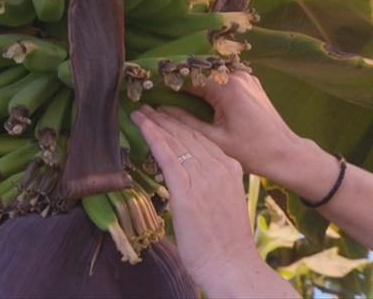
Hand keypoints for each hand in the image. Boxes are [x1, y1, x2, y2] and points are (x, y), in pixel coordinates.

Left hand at [131, 105, 294, 297]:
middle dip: (166, 118)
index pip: (202, 138)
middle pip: (188, 135)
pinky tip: (143, 126)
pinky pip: (168, 157)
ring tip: (140, 112)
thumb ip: (211, 184)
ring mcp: (204, 178)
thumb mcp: (224, 201)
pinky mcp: (187, 192)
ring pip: (176, 141)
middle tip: (148, 107)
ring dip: (156, 124)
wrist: (232, 264)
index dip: (182, 124)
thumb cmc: (226, 241)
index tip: (167, 115)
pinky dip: (154, 138)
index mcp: (231, 168)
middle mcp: (219, 167)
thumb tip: (191, 177)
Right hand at [157, 72, 328, 188]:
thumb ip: (184, 124)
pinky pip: (221, 79)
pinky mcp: (249, 84)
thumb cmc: (253, 152)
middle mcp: (237, 75)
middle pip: (198, 70)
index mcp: (228, 87)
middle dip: (175, 79)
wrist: (286, 154)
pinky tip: (190, 96)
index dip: (165, 78)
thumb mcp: (215, 141)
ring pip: (209, 73)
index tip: (144, 83)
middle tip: (151, 88)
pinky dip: (205, 85)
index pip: (188, 73)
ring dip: (190, 81)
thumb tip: (156, 112)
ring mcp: (245, 77)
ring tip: (166, 92)